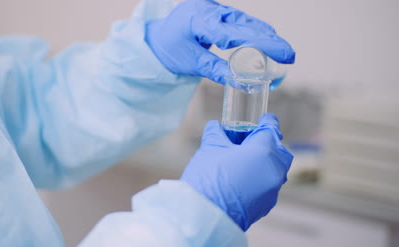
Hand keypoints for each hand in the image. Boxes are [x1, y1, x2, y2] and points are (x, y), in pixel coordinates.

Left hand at [145, 0, 294, 83]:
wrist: (155, 38)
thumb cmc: (168, 49)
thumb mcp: (189, 62)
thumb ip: (214, 70)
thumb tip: (241, 83)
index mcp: (200, 19)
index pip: (237, 33)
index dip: (263, 43)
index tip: (283, 54)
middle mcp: (210, 9)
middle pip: (247, 24)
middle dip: (270, 40)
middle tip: (289, 56)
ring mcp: (214, 9)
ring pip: (246, 21)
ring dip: (264, 36)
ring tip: (282, 53)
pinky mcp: (217, 14)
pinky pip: (240, 22)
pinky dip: (254, 33)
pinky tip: (266, 41)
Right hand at [180, 113, 292, 230]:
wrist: (206, 215)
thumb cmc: (209, 178)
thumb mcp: (210, 149)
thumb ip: (215, 133)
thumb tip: (215, 127)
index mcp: (263, 150)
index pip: (271, 129)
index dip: (267, 121)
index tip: (264, 118)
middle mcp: (274, 169)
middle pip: (279, 150)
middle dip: (269, 143)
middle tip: (251, 140)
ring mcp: (273, 189)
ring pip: (276, 169)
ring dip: (265, 161)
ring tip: (245, 160)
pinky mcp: (267, 204)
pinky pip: (269, 185)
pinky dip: (261, 178)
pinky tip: (243, 179)